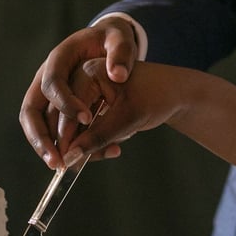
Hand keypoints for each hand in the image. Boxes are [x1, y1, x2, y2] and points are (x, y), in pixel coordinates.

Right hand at [19, 17, 138, 167]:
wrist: (106, 42)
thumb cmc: (112, 40)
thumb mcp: (120, 39)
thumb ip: (121, 53)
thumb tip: (119, 74)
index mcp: (59, 57)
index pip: (53, 82)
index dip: (65, 103)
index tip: (86, 119)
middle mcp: (45, 76)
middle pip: (30, 109)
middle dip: (40, 137)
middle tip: (56, 160)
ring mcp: (45, 93)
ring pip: (33, 123)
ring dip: (44, 147)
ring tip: (61, 167)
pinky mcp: (53, 106)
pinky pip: (47, 128)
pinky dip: (57, 145)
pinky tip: (76, 159)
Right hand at [59, 58, 186, 166]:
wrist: (174, 92)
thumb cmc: (156, 95)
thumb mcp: (128, 117)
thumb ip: (98, 136)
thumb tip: (72, 155)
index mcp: (88, 71)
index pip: (65, 104)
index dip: (64, 132)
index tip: (68, 157)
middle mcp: (80, 80)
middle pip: (60, 117)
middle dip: (72, 142)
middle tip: (80, 164)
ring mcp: (84, 95)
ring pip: (70, 128)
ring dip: (87, 145)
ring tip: (112, 150)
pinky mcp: (90, 108)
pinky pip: (82, 131)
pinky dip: (95, 142)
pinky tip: (115, 147)